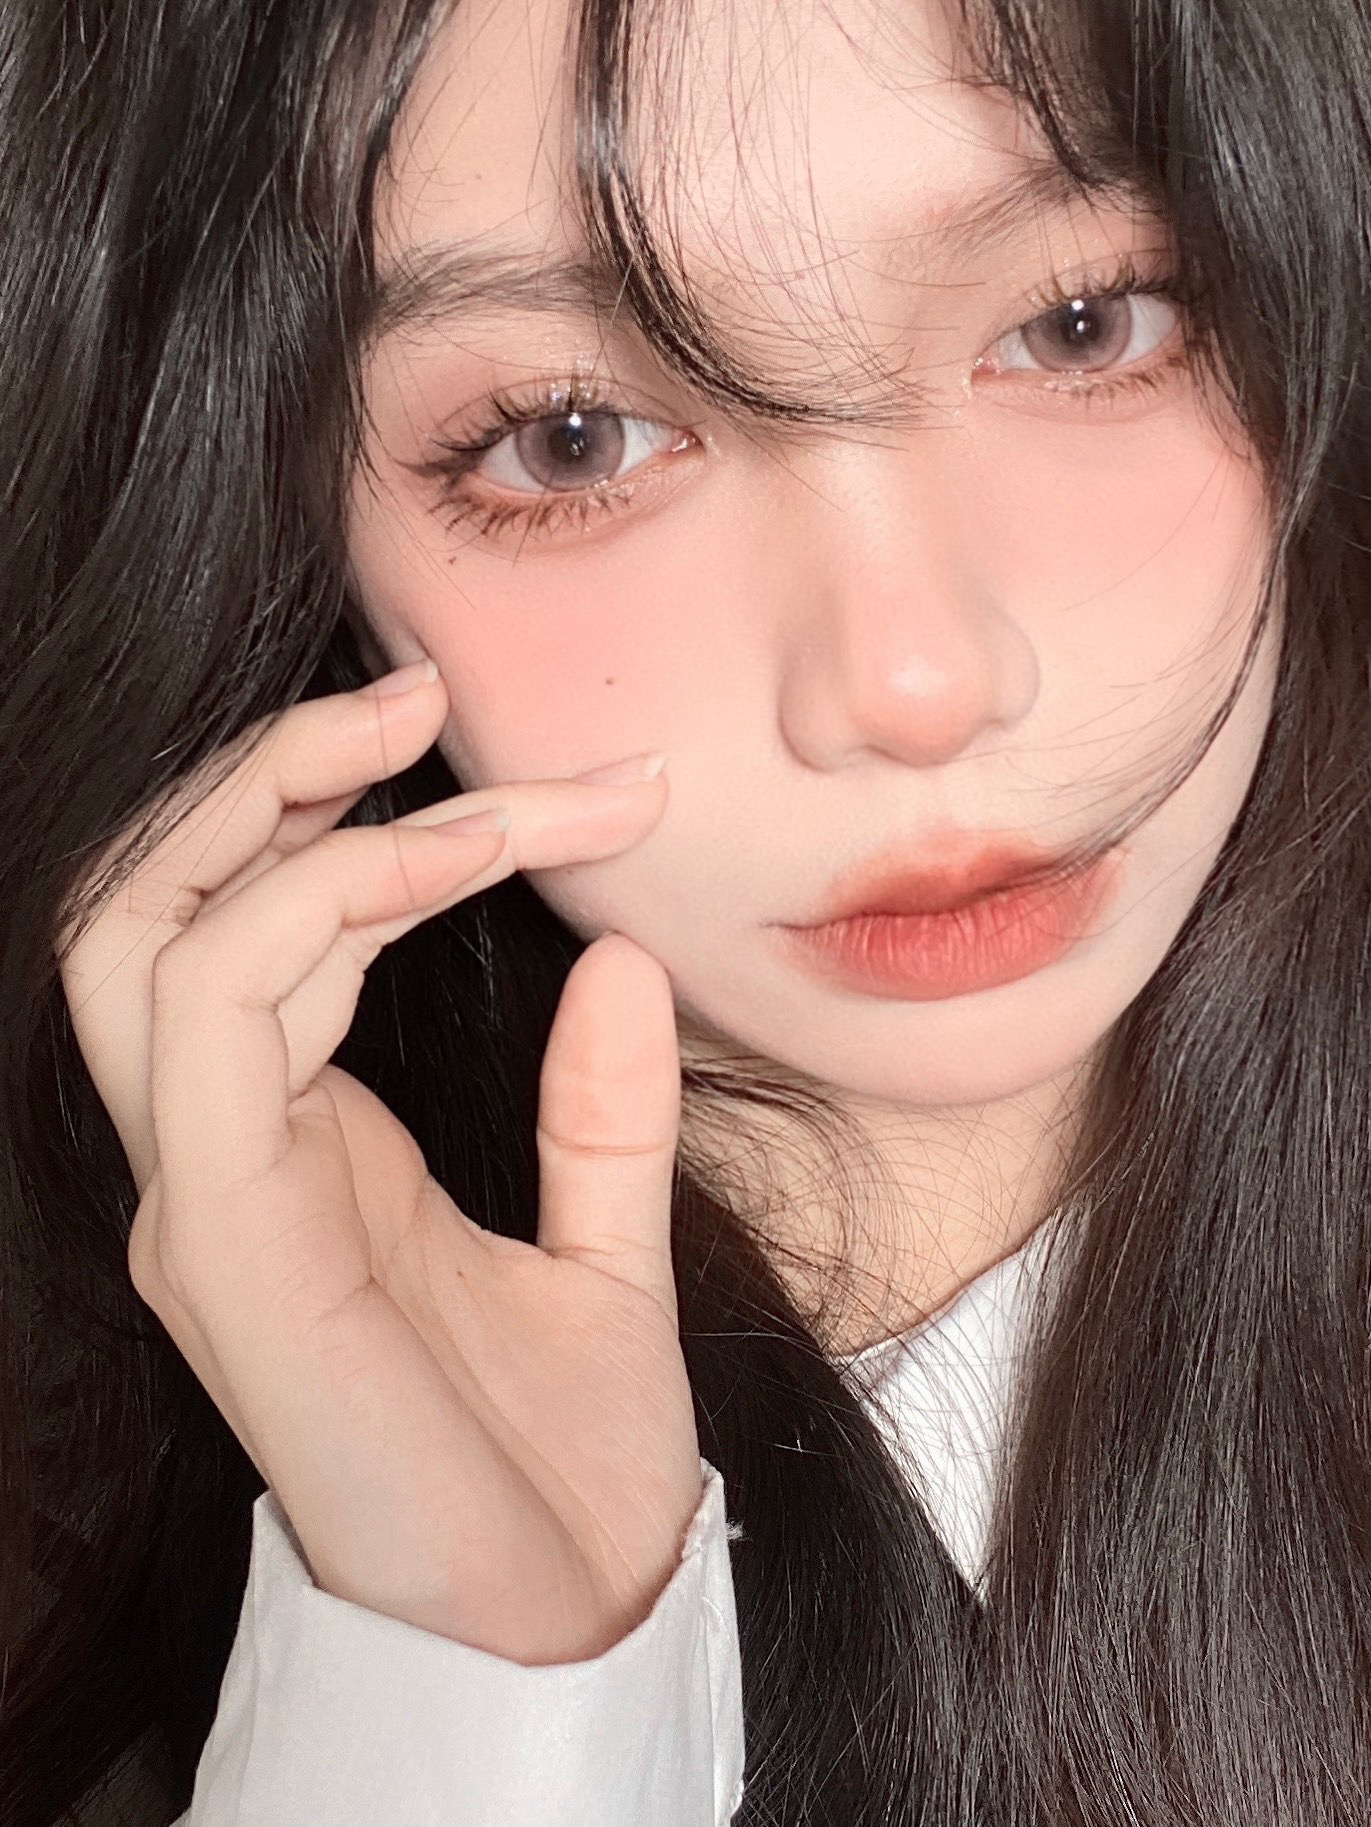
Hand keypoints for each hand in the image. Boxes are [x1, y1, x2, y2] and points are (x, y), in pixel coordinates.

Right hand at [54, 664, 702, 1663]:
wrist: (572, 1618)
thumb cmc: (565, 1452)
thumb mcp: (602, 1245)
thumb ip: (597, 1108)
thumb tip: (621, 954)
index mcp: (294, 1157)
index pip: (255, 935)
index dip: (356, 822)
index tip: (519, 764)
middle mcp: (224, 1165)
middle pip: (157, 906)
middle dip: (270, 777)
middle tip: (419, 695)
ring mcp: (209, 1206)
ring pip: (154, 939)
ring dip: (291, 817)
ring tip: (431, 749)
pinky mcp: (231, 1249)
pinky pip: (217, 1027)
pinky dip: (317, 913)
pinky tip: (452, 865)